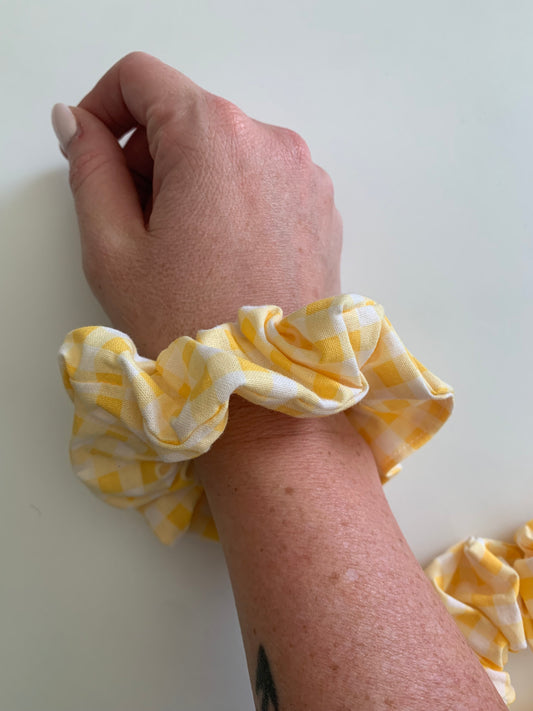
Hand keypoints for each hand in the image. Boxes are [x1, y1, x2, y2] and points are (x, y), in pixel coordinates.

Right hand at [57, 51, 342, 360]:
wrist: (270, 396)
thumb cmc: (194, 331)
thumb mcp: (114, 249)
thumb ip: (89, 169)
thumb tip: (79, 125)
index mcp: (214, 138)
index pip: (142, 77)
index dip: (104, 106)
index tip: (94, 148)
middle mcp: (271, 142)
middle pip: (187, 114)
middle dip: (149, 155)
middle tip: (137, 222)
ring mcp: (304, 175)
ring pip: (225, 148)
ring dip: (191, 180)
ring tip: (182, 250)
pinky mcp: (320, 206)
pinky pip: (261, 177)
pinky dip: (231, 198)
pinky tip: (220, 255)